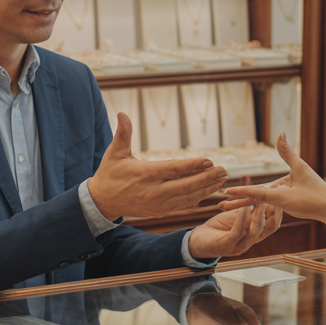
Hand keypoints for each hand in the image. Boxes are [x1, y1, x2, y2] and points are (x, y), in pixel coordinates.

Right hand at [87, 113, 227, 219]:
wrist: (102, 201)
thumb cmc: (110, 173)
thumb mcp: (114, 153)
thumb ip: (123, 134)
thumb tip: (122, 113)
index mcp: (145, 174)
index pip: (174, 170)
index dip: (193, 166)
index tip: (209, 160)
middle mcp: (153, 192)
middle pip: (186, 186)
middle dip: (207, 178)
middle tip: (224, 170)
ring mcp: (158, 204)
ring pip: (187, 198)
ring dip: (206, 189)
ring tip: (222, 180)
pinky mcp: (159, 211)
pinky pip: (182, 206)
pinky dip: (197, 200)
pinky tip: (209, 192)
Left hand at [188, 203, 281, 259]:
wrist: (197, 241)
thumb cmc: (217, 228)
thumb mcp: (236, 216)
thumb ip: (248, 210)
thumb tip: (261, 195)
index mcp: (254, 234)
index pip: (273, 223)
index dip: (279, 210)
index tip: (281, 194)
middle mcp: (250, 241)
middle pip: (270, 228)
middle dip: (275, 212)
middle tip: (276, 196)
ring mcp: (239, 245)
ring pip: (256, 231)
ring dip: (260, 214)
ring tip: (261, 201)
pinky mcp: (227, 246)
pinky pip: (238, 232)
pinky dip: (242, 218)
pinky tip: (244, 207)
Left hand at [218, 133, 325, 221]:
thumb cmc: (317, 191)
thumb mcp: (301, 168)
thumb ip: (287, 153)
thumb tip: (279, 134)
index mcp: (279, 197)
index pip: (256, 193)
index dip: (241, 190)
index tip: (226, 191)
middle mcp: (277, 204)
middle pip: (254, 202)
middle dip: (237, 202)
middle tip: (219, 205)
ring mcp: (282, 208)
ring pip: (260, 204)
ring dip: (244, 204)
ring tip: (227, 205)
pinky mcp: (287, 209)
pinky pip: (269, 206)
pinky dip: (258, 205)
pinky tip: (251, 204)